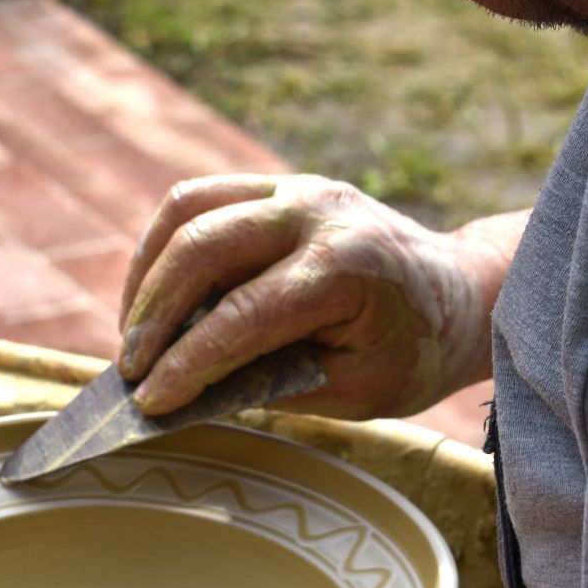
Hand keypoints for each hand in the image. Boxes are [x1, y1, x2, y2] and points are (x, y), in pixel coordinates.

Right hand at [117, 174, 512, 419]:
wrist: (459, 295)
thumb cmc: (411, 354)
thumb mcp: (350, 390)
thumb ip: (268, 385)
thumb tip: (182, 394)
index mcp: (347, 269)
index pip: (242, 317)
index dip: (186, 363)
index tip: (148, 403)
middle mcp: (318, 213)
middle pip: (201, 249)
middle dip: (152, 317)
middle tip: (128, 372)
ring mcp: (297, 188)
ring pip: (188, 210)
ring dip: (148, 274)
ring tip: (134, 334)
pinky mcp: (281, 185)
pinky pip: (201, 200)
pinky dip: (165, 245)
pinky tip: (155, 294)